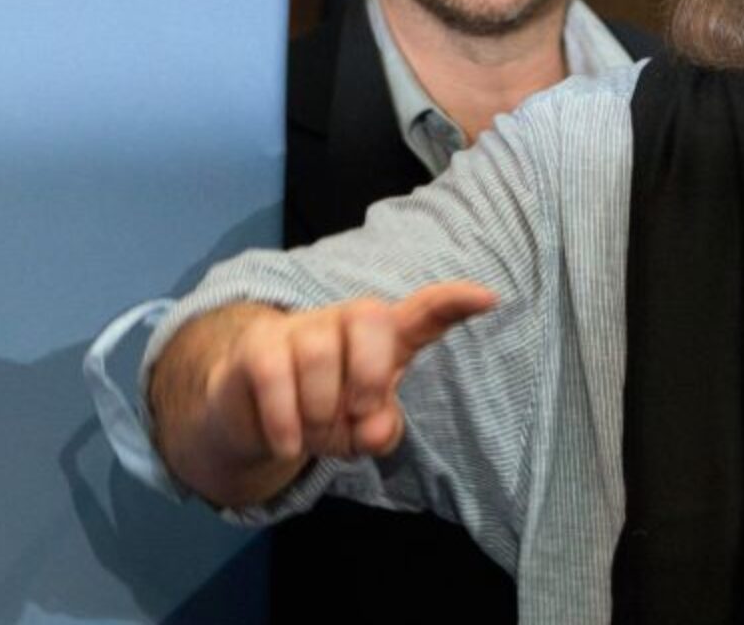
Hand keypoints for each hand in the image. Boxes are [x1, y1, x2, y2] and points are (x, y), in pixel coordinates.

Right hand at [202, 281, 497, 464]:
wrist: (253, 420)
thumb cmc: (324, 413)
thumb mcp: (359, 432)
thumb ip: (379, 431)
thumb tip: (376, 426)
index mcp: (384, 339)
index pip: (424, 312)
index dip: (454, 303)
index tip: (490, 298)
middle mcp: (343, 322)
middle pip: (370, 316)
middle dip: (369, 373)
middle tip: (356, 414)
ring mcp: (299, 328)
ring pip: (318, 353)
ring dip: (319, 410)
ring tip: (313, 434)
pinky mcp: (258, 345)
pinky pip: (275, 374)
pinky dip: (286, 422)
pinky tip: (289, 445)